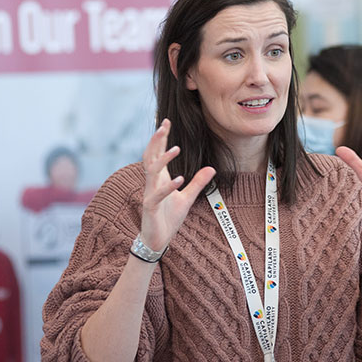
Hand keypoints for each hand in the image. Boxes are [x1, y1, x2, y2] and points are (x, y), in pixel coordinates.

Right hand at [140, 119, 215, 251]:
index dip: (161, 138)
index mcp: (159, 179)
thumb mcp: (187, 198)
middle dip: (156, 140)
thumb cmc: (168, 218)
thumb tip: (212, 168)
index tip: (166, 122)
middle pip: (150, 156)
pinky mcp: (150, 207)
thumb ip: (198, 183)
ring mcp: (149, 194)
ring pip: (151, 172)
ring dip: (163, 160)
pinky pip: (157, 195)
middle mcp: (152, 183)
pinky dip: (168, 186)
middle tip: (164, 125)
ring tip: (175, 148)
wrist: (157, 239)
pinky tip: (180, 179)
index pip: (157, 153)